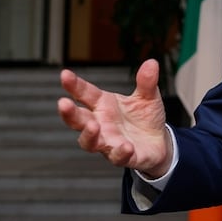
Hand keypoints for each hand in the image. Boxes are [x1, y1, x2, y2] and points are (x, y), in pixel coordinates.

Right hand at [57, 59, 171, 177]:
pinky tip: (126, 146)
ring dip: (89, 135)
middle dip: (69, 113)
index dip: (74, 85)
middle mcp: (101, 124)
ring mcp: (109, 142)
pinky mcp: (124, 157)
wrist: (158, 142)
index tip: (64, 75)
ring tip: (93, 126)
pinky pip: (117, 157)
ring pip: (90, 142)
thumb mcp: (148, 97)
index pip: (84, 93)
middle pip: (78, 120)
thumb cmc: (145, 117)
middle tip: (63, 104)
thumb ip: (147, 82)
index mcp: (103, 105)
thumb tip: (152, 63)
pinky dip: (120, 152)